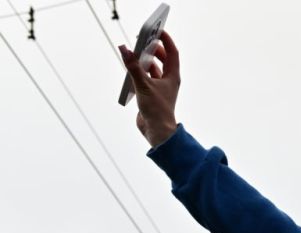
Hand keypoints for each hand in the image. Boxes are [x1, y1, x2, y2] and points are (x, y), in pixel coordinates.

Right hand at [119, 30, 180, 146]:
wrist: (157, 131)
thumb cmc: (156, 110)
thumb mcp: (143, 85)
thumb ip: (132, 67)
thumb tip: (124, 49)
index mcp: (172, 77)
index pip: (172, 53)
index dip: (166, 40)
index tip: (158, 30)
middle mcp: (168, 81)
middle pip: (164, 59)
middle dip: (154, 48)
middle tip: (143, 39)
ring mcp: (161, 88)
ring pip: (154, 69)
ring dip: (145, 60)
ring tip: (135, 52)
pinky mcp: (152, 95)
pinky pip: (146, 79)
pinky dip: (139, 72)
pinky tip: (130, 70)